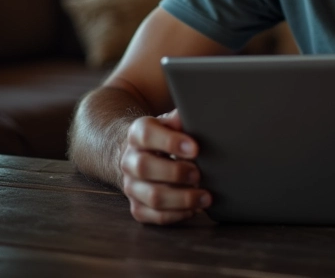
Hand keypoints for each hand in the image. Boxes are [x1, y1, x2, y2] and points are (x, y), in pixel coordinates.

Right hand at [119, 109, 211, 224]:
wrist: (140, 154)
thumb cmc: (164, 136)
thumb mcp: (170, 122)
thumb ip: (181, 119)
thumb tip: (198, 116)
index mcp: (136, 134)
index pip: (147, 135)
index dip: (170, 142)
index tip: (195, 148)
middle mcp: (129, 160)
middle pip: (145, 168)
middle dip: (176, 172)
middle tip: (200, 173)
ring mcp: (131, 186)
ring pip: (153, 197)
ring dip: (182, 198)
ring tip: (206, 196)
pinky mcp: (137, 207)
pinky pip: (156, 216)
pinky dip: (178, 214)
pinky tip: (195, 208)